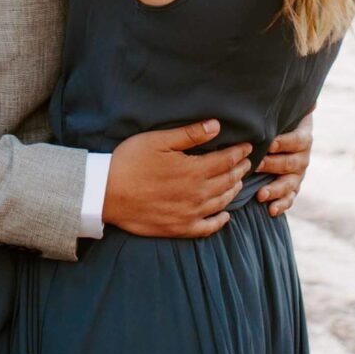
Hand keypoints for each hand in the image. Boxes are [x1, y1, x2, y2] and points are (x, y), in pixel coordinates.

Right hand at [103, 122, 252, 238]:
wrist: (106, 194)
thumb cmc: (130, 162)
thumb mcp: (158, 141)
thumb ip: (190, 134)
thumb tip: (216, 125)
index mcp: (194, 170)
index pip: (226, 160)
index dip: (240, 152)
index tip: (248, 146)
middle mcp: (197, 194)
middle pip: (228, 181)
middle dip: (240, 170)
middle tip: (247, 162)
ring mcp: (190, 214)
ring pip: (222, 202)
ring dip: (234, 190)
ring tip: (238, 182)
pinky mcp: (179, 228)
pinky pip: (207, 228)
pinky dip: (220, 222)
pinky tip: (225, 216)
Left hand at [256, 109, 314, 216]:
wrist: (282, 138)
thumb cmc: (277, 120)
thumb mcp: (283, 110)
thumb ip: (287, 102)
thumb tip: (301, 85)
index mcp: (303, 136)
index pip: (298, 140)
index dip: (285, 143)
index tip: (270, 143)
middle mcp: (303, 156)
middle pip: (293, 163)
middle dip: (274, 165)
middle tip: (256, 165)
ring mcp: (298, 174)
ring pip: (290, 184)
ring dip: (276, 190)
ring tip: (261, 195)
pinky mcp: (292, 188)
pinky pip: (290, 198)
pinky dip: (282, 205)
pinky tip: (271, 211)